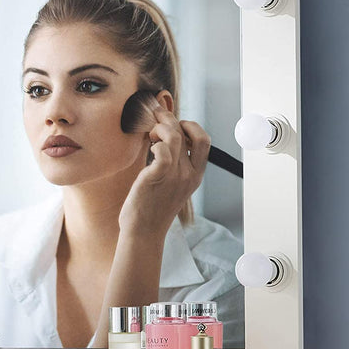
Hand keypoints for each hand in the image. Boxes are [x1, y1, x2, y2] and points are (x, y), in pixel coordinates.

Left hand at [118, 104, 210, 236]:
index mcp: (195, 175)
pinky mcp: (157, 177)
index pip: (204, 140)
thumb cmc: (152, 207)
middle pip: (188, 133)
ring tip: (150, 134)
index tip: (173, 126)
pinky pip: (163, 151)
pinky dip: (156, 143)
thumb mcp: (172, 185)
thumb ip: (174, 166)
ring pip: (174, 136)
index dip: (190, 126)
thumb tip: (165, 140)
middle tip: (157, 116)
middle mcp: (189, 174)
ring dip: (161, 127)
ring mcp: (175, 176)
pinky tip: (149, 149)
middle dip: (172, 118)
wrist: (144, 232)